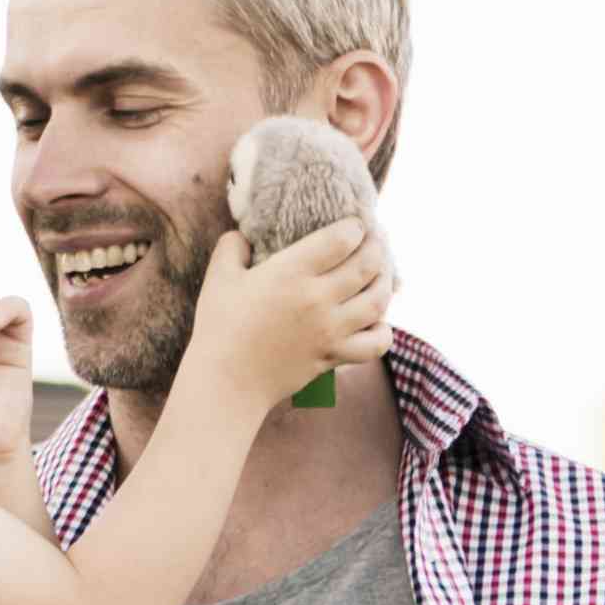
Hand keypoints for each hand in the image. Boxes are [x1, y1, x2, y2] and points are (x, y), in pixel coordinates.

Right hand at [179, 215, 392, 414]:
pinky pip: (376, 343)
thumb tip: (244, 235)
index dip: (355, 226)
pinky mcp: (334, 356)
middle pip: (367, 264)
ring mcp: (330, 330)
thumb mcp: (218, 277)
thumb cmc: (219, 327)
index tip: (355, 224)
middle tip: (377, 239)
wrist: (226, 381)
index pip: (341, 239)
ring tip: (382, 273)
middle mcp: (317, 298)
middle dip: (378, 246)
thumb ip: (232, 247)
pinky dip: (384, 330)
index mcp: (290, 272)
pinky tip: (376, 321)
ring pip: (378, 300)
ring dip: (386, 282)